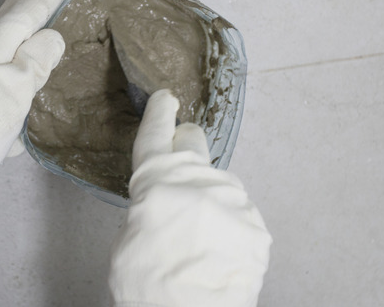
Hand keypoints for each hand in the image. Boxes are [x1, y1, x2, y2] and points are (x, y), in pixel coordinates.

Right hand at [109, 89, 271, 306]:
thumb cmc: (149, 284)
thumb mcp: (127, 238)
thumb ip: (149, 205)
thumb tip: (163, 202)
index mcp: (158, 178)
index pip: (158, 132)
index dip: (160, 112)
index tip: (166, 99)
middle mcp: (199, 178)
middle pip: (196, 142)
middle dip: (187, 147)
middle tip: (180, 172)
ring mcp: (233, 198)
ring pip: (220, 185)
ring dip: (209, 199)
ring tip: (198, 238)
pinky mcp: (256, 223)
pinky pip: (240, 215)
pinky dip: (228, 226)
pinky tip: (217, 251)